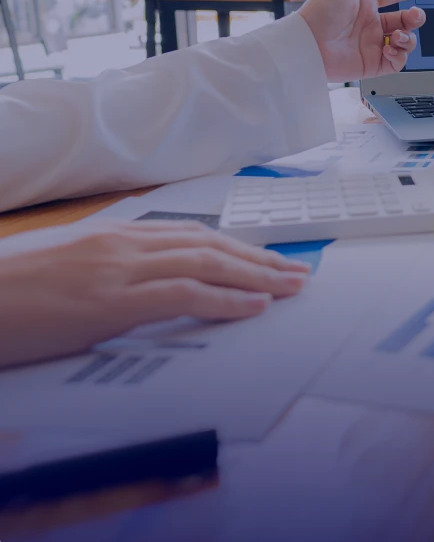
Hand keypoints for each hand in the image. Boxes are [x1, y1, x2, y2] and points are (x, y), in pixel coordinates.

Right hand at [0, 221, 310, 368]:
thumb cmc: (8, 292)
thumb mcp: (68, 269)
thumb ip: (109, 271)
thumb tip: (143, 285)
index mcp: (114, 235)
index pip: (192, 236)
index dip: (236, 247)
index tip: (267, 258)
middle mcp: (123, 244)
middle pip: (211, 246)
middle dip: (260, 260)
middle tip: (297, 272)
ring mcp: (118, 270)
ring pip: (207, 264)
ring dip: (257, 277)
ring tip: (290, 288)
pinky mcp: (110, 301)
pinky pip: (183, 294)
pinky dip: (225, 299)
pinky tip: (254, 306)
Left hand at [297, 0, 426, 81]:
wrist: (309, 43)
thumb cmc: (321, 11)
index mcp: (365, 4)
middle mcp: (371, 24)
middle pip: (403, 20)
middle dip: (415, 17)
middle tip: (414, 16)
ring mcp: (373, 44)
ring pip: (404, 41)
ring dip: (408, 38)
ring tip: (397, 35)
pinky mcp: (373, 64)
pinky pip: (397, 62)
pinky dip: (399, 56)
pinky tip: (389, 49)